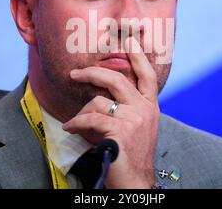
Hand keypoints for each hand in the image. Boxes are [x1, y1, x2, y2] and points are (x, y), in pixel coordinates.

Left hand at [62, 37, 158, 188]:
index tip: (130, 40)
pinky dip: (76, 123)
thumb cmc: (132, 154)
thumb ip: (129, 109)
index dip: (139, 56)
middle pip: (117, 79)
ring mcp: (133, 119)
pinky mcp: (120, 130)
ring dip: (81, 112)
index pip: (147, 75)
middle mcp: (145, 109)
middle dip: (92, 73)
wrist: (136, 180)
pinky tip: (71, 128)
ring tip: (73, 123)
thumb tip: (102, 97)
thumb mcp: (138, 127)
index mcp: (150, 107)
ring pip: (98, 101)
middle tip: (75, 74)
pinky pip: (90, 119)